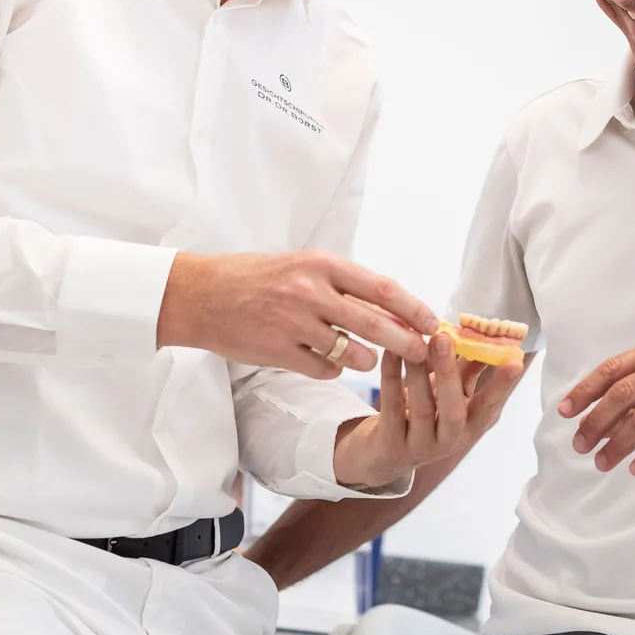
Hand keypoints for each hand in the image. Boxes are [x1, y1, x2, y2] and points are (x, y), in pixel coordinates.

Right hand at [156, 250, 435, 377]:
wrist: (200, 295)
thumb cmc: (257, 278)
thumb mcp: (303, 267)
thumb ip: (344, 285)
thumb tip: (393, 306)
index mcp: (321, 265)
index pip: (381, 288)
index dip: (412, 308)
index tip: (433, 322)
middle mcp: (310, 292)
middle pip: (374, 323)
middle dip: (406, 342)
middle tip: (425, 354)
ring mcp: (293, 323)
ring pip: (351, 351)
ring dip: (367, 359)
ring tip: (368, 357)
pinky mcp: (277, 351)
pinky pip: (323, 369)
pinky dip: (333, 369)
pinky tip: (328, 362)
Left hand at [332, 334, 525, 488]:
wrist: (387, 455)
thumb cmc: (425, 417)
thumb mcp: (450, 396)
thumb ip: (467, 369)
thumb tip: (485, 335)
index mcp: (470, 427)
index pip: (490, 406)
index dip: (502, 386)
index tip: (515, 362)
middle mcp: (449, 441)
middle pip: (453, 411)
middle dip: (449, 373)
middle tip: (444, 338)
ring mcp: (419, 447)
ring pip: (421, 407)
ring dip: (418, 370)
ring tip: (414, 340)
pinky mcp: (391, 444)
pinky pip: (392, 408)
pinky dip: (391, 378)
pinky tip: (391, 353)